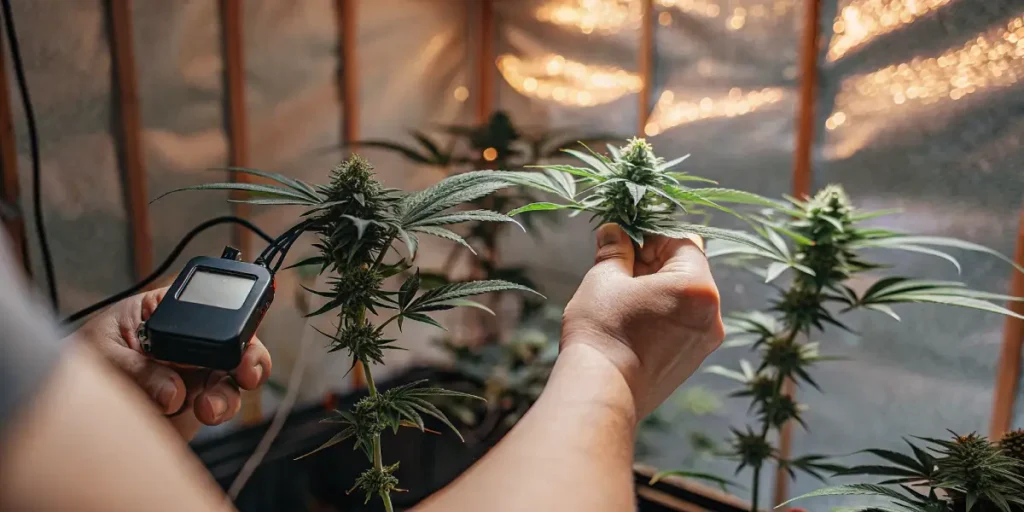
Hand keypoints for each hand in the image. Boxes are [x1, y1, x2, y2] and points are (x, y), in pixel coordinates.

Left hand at [72, 287, 271, 439]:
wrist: (67, 405)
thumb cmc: (82, 360)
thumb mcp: (102, 353)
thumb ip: (138, 370)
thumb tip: (172, 392)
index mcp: (170, 310)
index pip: (211, 303)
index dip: (233, 314)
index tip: (237, 334)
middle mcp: (192, 340)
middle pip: (237, 341)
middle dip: (250, 357)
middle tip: (246, 373)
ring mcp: (197, 372)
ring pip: (234, 379)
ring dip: (229, 393)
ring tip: (208, 409)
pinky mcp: (196, 404)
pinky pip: (220, 405)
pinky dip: (218, 411)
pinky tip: (200, 414)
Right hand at [561, 224, 724, 417]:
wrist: (602, 392)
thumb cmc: (603, 331)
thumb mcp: (604, 279)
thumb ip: (615, 250)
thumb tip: (614, 231)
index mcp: (698, 287)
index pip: (683, 242)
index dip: (651, 237)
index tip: (624, 245)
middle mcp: (712, 314)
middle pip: (687, 270)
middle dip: (653, 264)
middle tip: (618, 270)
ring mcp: (704, 341)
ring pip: (684, 298)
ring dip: (656, 289)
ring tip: (621, 300)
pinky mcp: (692, 361)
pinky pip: (682, 323)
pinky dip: (661, 314)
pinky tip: (631, 323)